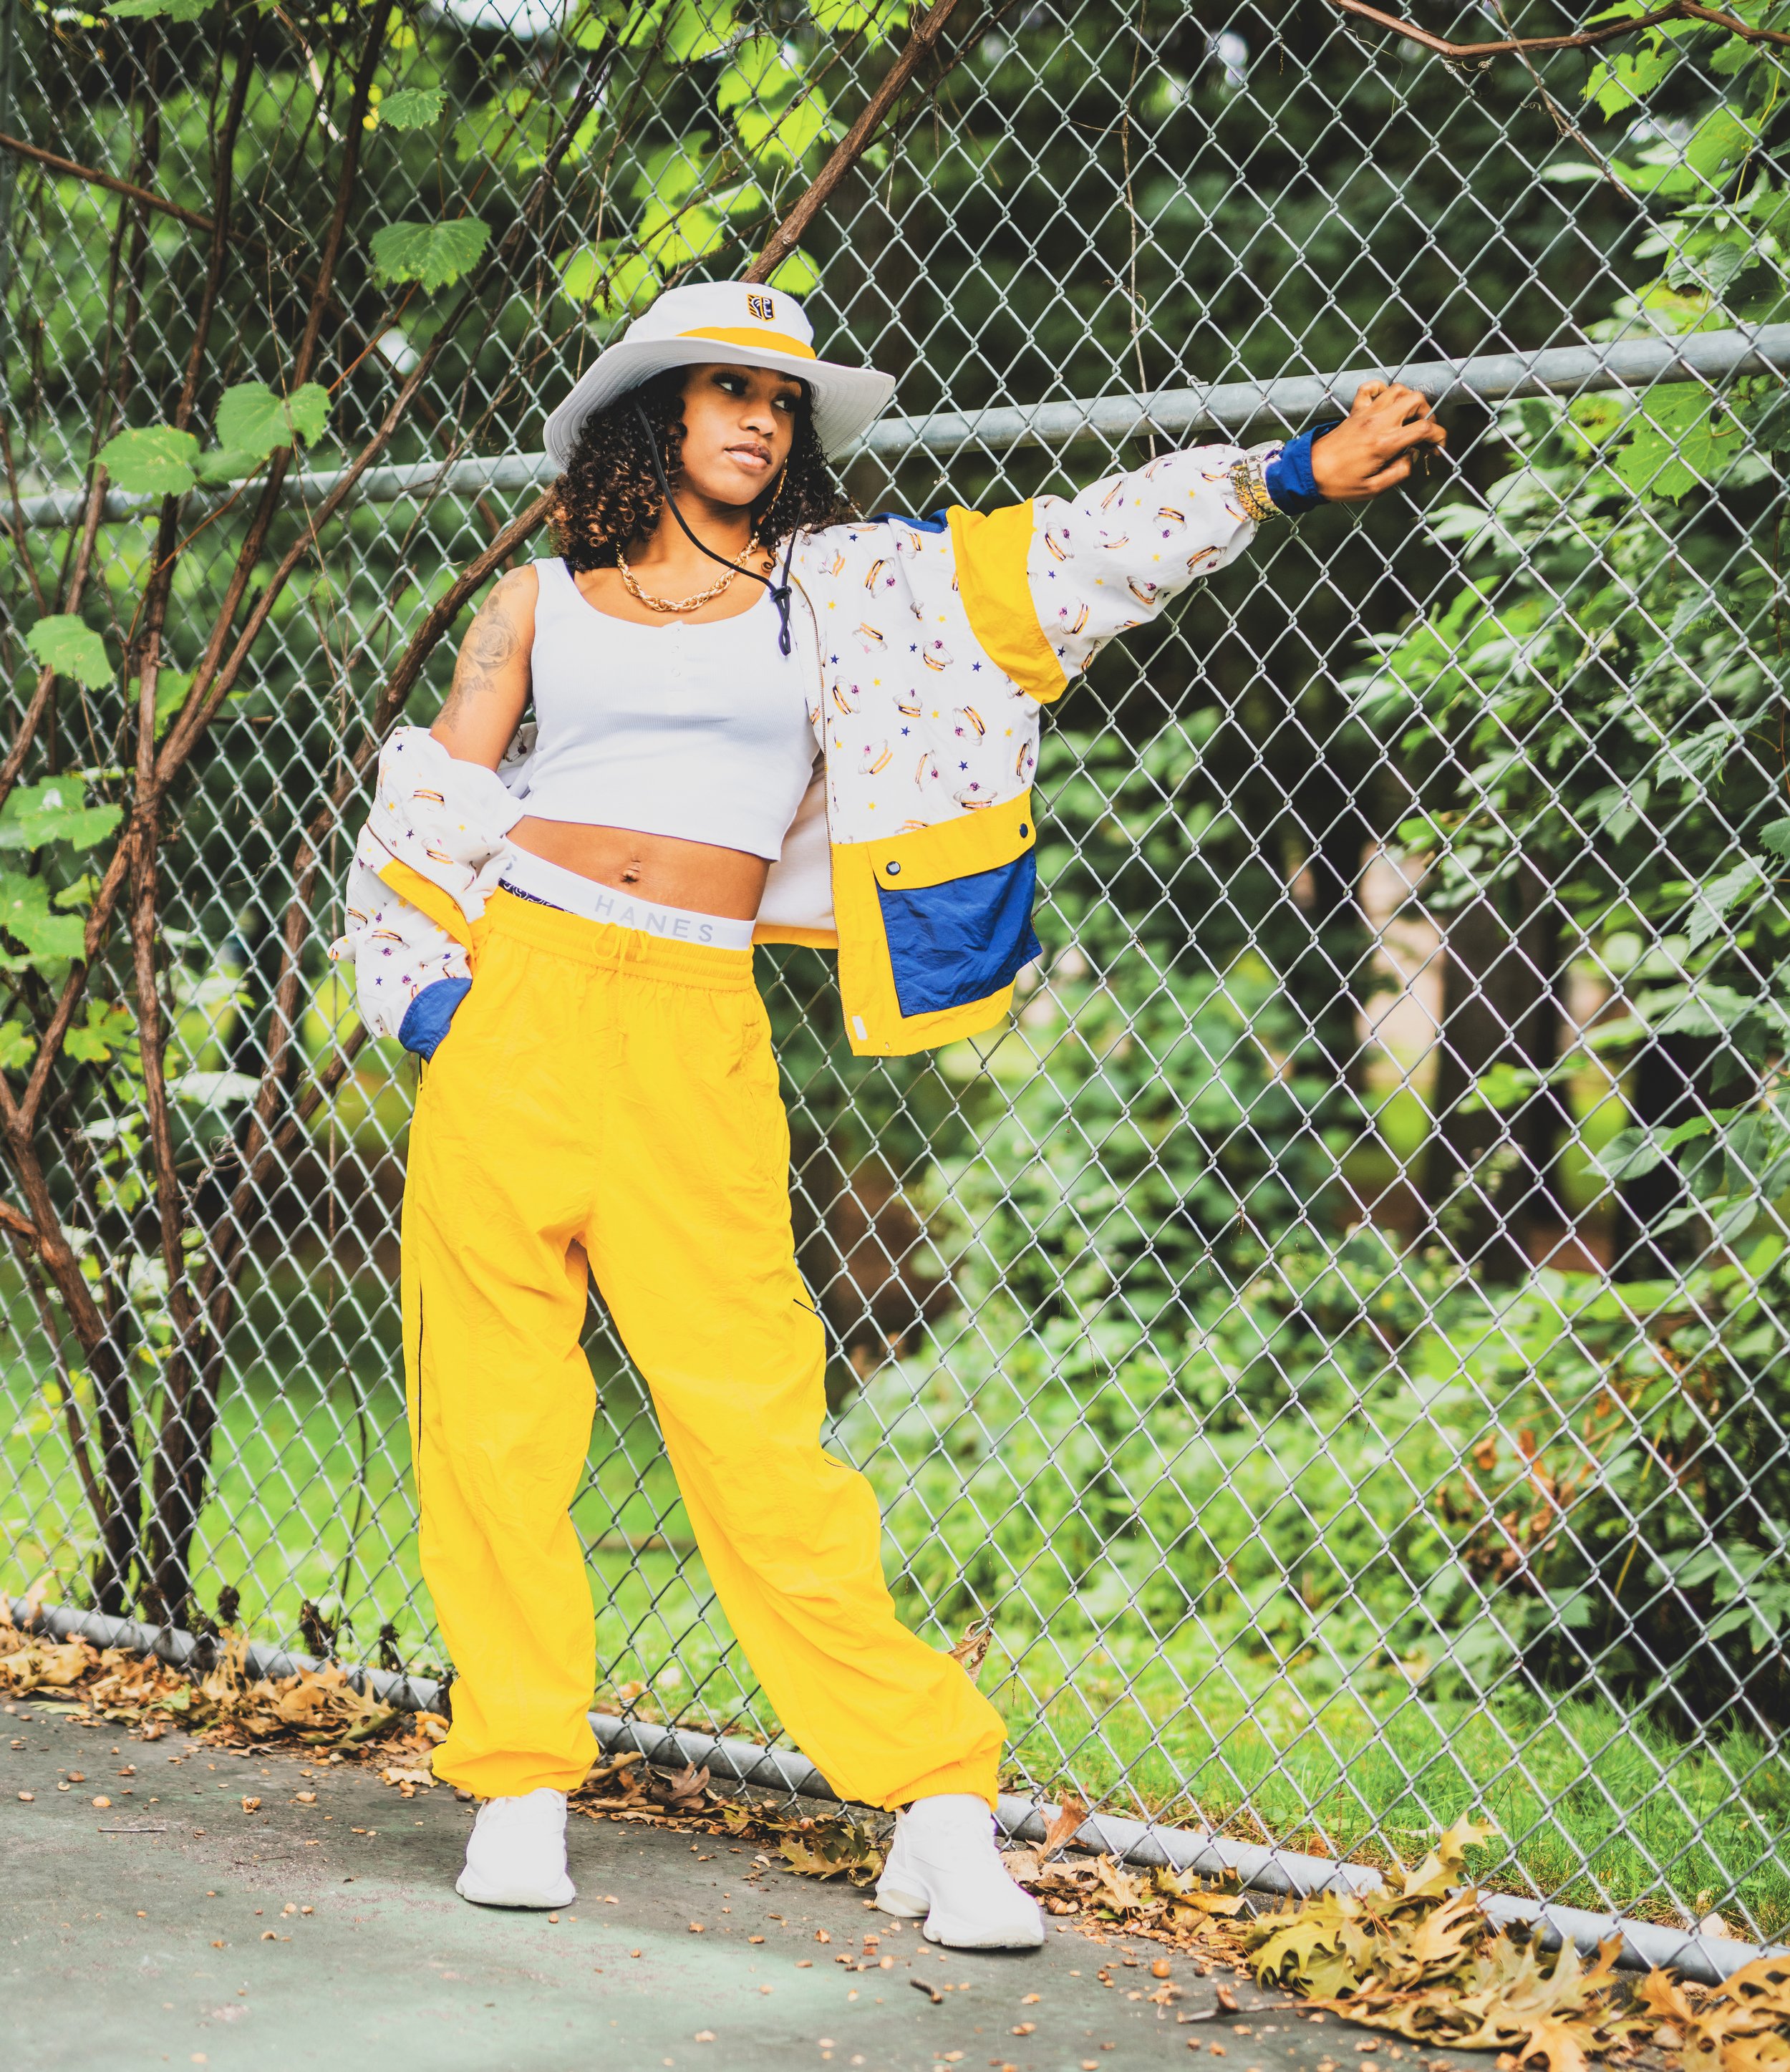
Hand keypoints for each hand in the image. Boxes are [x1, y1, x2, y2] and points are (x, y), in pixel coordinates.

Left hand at [1309, 381, 1446, 501]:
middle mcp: (1378, 422)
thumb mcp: (1374, 489)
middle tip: (1422, 431)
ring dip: (1409, 400)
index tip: (1437, 448)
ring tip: (1408, 418)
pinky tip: (1384, 403)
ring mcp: (1366, 413)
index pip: (1425, 428)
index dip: (1439, 436)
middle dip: (1428, 413)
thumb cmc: (1339, 484)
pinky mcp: (1355, 411)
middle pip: (1416, 400)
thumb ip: (1399, 473)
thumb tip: (1411, 457)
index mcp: (1386, 443)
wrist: (1308, 472)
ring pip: (1398, 389)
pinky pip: (1370, 387)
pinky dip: (1381, 389)